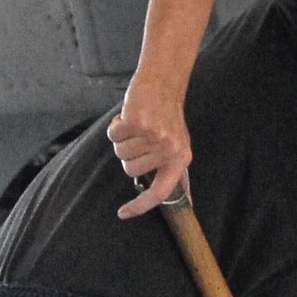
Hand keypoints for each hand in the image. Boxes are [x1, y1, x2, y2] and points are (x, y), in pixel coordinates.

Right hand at [109, 78, 192, 218]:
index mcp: (180, 159)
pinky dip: (115, 126)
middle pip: (130, 170)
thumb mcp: (178, 144)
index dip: (140, 206)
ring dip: (122, 139)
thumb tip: (183, 198)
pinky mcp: (138, 122)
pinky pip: (113, 135)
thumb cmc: (166, 116)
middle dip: (127, 154)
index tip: (123, 213)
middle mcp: (169, 150)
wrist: (163, 83)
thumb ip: (174, 170)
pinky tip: (128, 116)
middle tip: (139, 137)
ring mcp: (153, 136)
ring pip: (120, 153)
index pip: (159, 193)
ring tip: (136, 125)